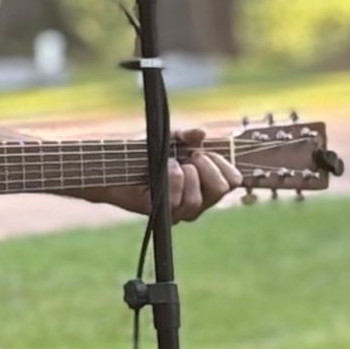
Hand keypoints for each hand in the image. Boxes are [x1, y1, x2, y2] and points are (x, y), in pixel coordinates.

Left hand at [94, 127, 242, 222]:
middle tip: (190, 157)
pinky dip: (173, 178)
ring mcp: (179, 211)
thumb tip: (201, 133)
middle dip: (207, 168)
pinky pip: (177, 200)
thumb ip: (187, 135)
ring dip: (186, 174)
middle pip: (221, 191)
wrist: (115, 165)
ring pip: (197, 200)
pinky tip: (164, 168)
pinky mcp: (162, 214)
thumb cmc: (145, 153)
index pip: (233, 182)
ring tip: (172, 163)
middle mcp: (197, 202)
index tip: (203, 152)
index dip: (223, 164)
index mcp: (206, 185)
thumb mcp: (169, 139)